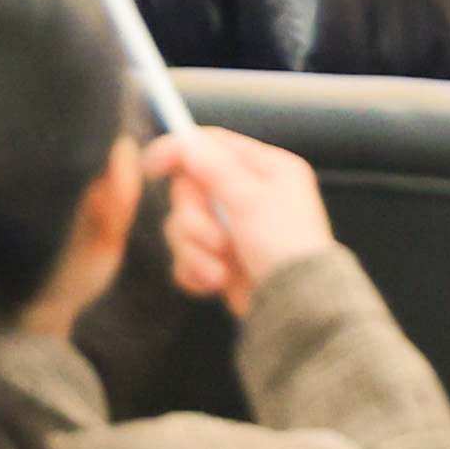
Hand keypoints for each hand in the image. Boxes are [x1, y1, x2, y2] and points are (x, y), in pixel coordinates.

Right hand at [151, 124, 333, 312]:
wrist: (296, 308)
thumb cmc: (287, 248)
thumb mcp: (253, 201)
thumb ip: (216, 168)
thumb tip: (187, 140)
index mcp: (266, 170)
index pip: (214, 146)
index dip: (181, 151)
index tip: (153, 165)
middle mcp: (250, 195)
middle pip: (192, 189)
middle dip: (195, 220)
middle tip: (215, 241)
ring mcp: (234, 229)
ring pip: (185, 225)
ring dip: (196, 250)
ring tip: (221, 270)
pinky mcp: (222, 260)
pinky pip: (188, 256)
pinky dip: (196, 270)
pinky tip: (215, 283)